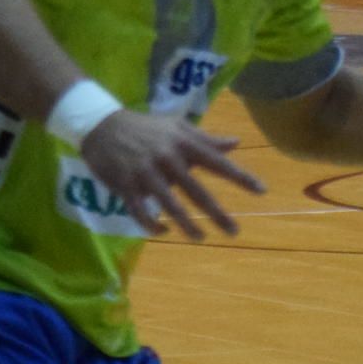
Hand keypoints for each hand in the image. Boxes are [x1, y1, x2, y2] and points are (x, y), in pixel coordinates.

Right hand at [78, 110, 266, 239]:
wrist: (100, 125)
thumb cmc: (145, 127)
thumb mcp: (176, 127)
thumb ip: (206, 138)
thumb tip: (235, 143)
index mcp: (182, 143)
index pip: (217, 162)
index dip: (240, 177)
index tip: (261, 190)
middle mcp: (167, 158)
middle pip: (196, 190)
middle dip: (216, 212)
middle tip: (234, 231)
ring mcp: (145, 173)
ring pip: (169, 205)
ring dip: (186, 225)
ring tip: (200, 238)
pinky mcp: (125, 186)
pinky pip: (140, 212)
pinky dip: (152, 225)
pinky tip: (163, 231)